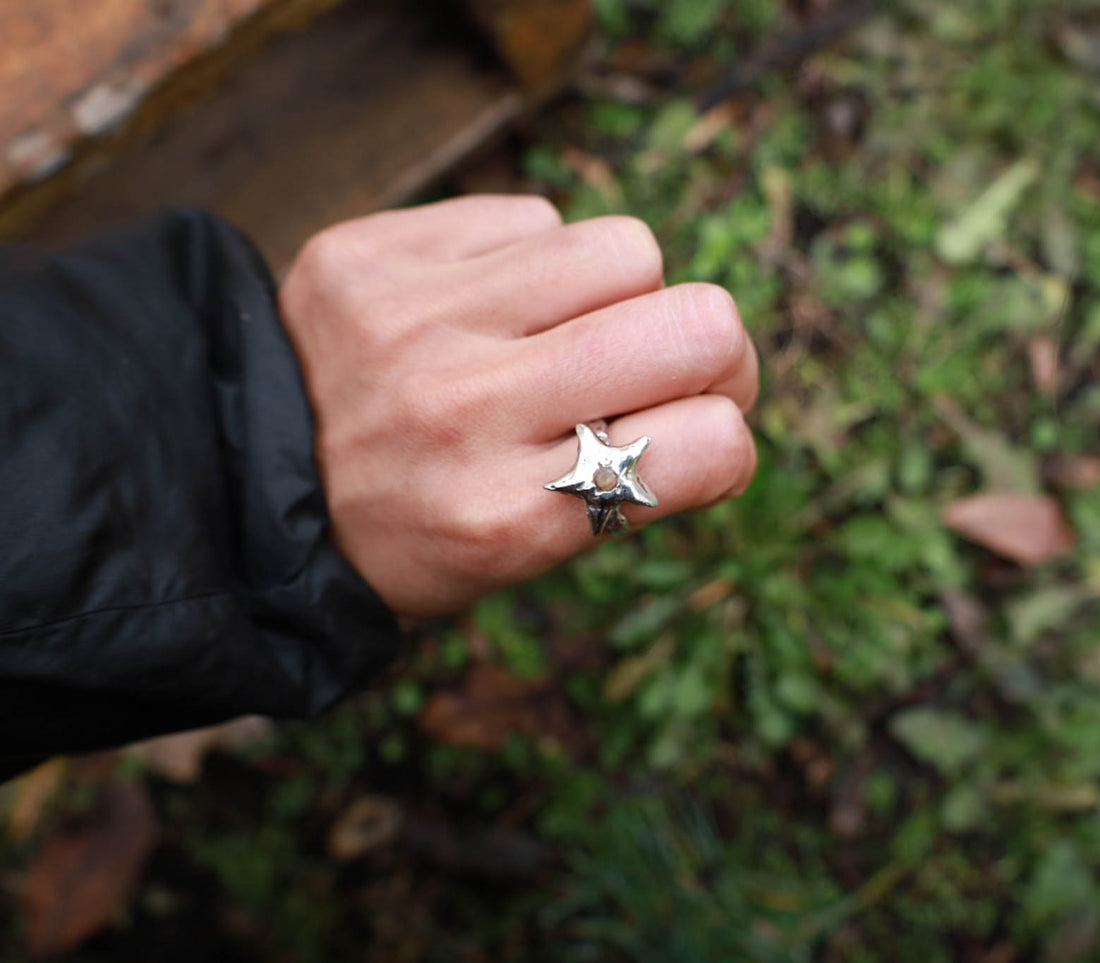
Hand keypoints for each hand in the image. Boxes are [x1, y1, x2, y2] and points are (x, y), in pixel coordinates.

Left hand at [278, 196, 758, 616]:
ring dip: (623, 295)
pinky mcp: (379, 250)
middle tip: (677, 371)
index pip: (712, 445)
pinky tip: (492, 307)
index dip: (728, 440)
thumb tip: (721, 400)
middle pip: (699, 324)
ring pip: (626, 249)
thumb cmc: (406, 532)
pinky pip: (534, 218)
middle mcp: (468, 411)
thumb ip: (626, 487)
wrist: (237, 480)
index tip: (700, 442)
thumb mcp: (515, 560)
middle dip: (715, 352)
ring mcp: (419, 318)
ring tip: (569, 333)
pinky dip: (538, 264)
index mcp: (509, 517)